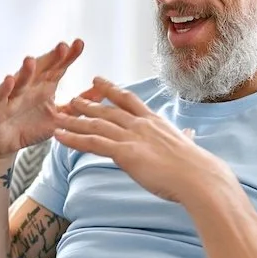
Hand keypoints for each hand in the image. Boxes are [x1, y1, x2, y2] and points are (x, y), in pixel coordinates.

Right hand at [0, 39, 92, 159]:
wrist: (6, 145)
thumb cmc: (31, 126)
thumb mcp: (59, 116)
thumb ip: (78, 105)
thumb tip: (102, 92)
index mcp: (44, 86)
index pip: (58, 67)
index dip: (68, 56)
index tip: (80, 43)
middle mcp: (29, 87)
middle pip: (40, 69)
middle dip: (50, 57)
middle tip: (63, 46)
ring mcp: (12, 96)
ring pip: (20, 80)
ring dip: (26, 70)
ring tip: (32, 60)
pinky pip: (0, 97)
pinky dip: (4, 88)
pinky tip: (9, 79)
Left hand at [52, 77, 229, 202]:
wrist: (197, 176)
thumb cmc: (196, 166)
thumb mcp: (188, 144)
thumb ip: (184, 137)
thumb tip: (190, 135)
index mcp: (154, 121)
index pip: (129, 100)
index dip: (111, 89)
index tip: (98, 81)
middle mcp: (140, 124)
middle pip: (108, 109)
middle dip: (88, 103)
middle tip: (73, 98)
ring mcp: (131, 137)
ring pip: (96, 124)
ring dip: (75, 119)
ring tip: (59, 115)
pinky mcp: (124, 153)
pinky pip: (93, 143)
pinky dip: (74, 138)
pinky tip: (59, 136)